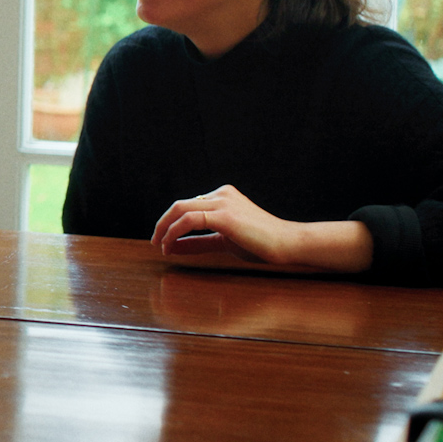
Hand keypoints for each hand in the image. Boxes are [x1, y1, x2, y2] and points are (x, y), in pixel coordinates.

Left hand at [150, 184, 369, 272]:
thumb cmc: (260, 244)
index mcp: (223, 196)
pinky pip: (189, 220)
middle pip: (180, 204)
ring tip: (159, 246)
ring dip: (164, 228)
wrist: (287, 244)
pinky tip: (169, 246)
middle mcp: (221, 194)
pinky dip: (174, 232)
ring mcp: (223, 202)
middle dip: (162, 223)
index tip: (163, 241)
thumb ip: (197, 242)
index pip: (188, 206)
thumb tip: (172, 247)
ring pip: (180, 209)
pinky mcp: (225, 215)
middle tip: (155, 242)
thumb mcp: (223, 242)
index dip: (171, 222)